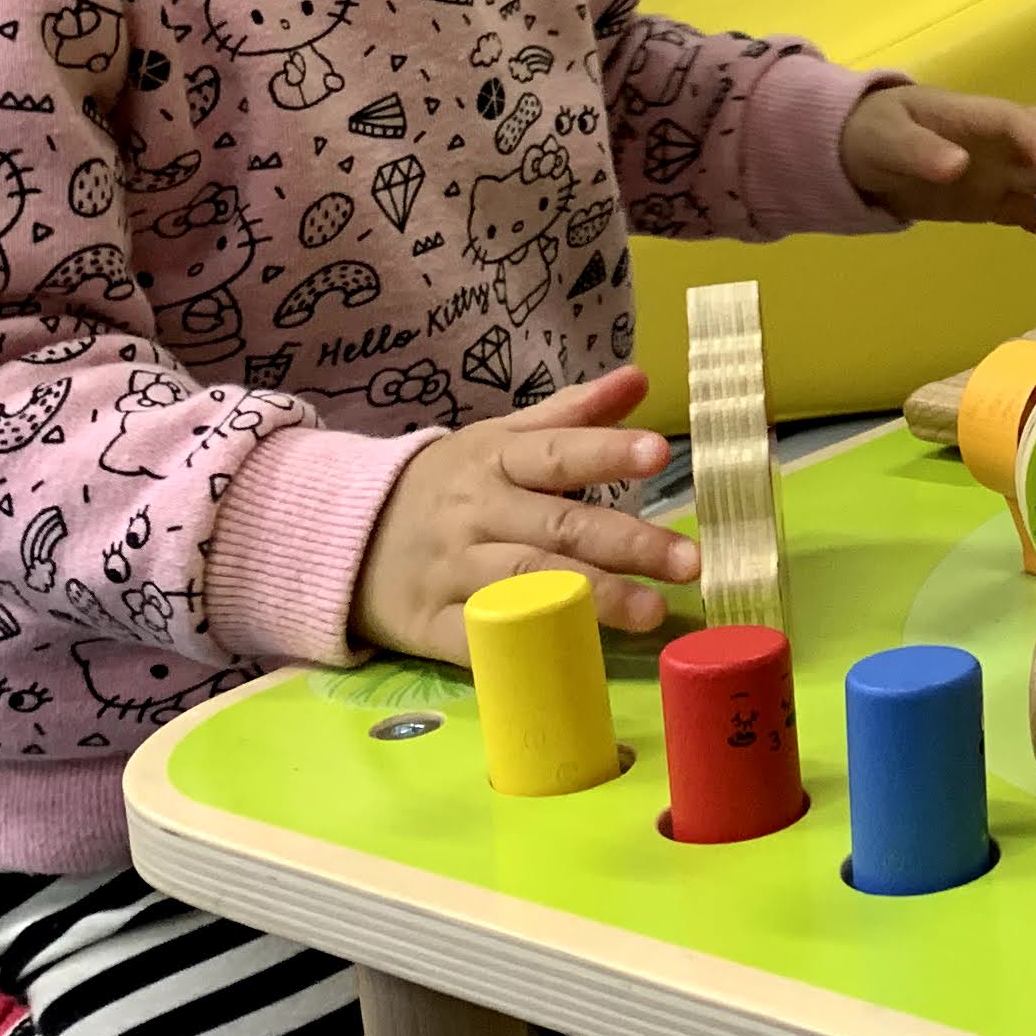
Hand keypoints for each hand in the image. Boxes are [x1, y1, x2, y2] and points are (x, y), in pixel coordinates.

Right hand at [355, 366, 693, 658]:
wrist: (345, 537)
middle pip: (556, 526)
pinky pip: (480, 639)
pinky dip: (523, 646)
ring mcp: (451, 570)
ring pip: (527, 583)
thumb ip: (570, 414)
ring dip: (592, 598)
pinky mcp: (430, 625)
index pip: (556, 452)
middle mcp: (476, 513)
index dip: (606, 451)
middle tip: (689, 561)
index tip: (659, 453)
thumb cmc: (448, 487)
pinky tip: (574, 656)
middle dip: (627, 543)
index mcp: (494, 460)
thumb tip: (639, 379)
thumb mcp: (499, 439)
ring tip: (652, 612)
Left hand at [842, 82, 1035, 226]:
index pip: (1019, 122)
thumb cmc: (875, 132)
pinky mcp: (995, 202)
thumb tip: (958, 165)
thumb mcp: (887, 138)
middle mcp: (1001, 142)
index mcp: (977, 117)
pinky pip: (1032, 215)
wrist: (858, 155)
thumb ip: (921, 152)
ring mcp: (1002, 172)